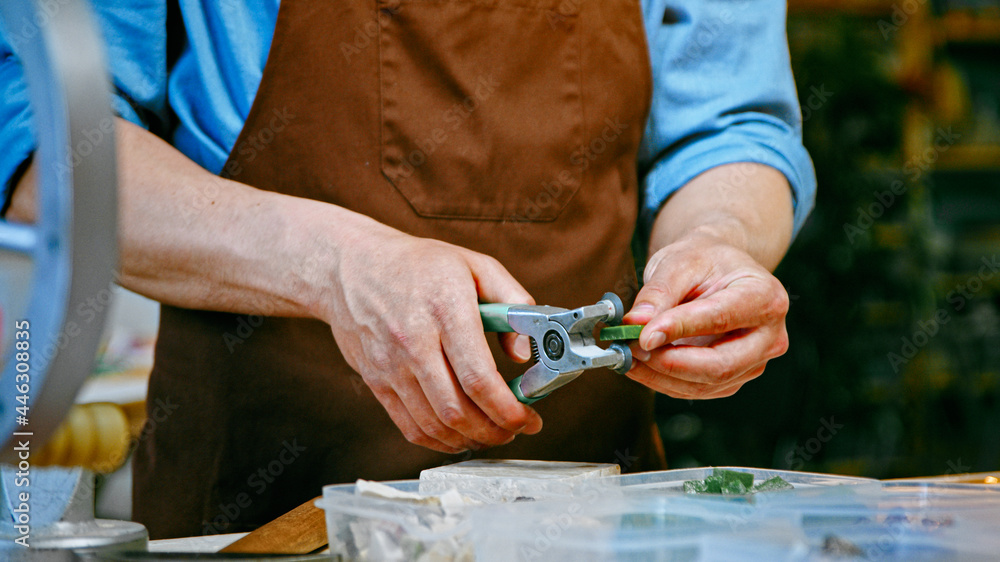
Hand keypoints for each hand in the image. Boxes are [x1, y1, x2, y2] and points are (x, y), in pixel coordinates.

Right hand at [320, 221, 541, 452]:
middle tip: (516, 429)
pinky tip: (461, 436)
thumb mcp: (476, 265)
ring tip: (494, 434)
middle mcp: (413, 341)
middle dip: (495, 431)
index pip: (477, 377)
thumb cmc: (419, 265)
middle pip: (457, 410)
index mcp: (444, 309)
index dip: (507, 409)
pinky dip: (440, 442)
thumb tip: (523, 352)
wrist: (351, 266)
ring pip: (434, 425)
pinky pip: (409, 426)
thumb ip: (512, 301)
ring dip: (470, 440)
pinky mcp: (376, 380)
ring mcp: (390, 365)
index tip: (528, 417)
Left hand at [623, 232, 789, 398]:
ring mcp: (754, 362)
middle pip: (720, 365)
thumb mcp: (679, 262)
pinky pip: (697, 389)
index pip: (720, 318)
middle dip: (669, 362)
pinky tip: (640, 364)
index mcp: (765, 297)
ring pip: (705, 383)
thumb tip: (635, 323)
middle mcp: (769, 336)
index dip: (678, 329)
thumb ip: (659, 293)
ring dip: (659, 375)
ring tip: (626, 355)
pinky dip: (663, 381)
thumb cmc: (703, 261)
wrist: (717, 270)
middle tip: (630, 349)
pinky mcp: (734, 378)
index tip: (642, 335)